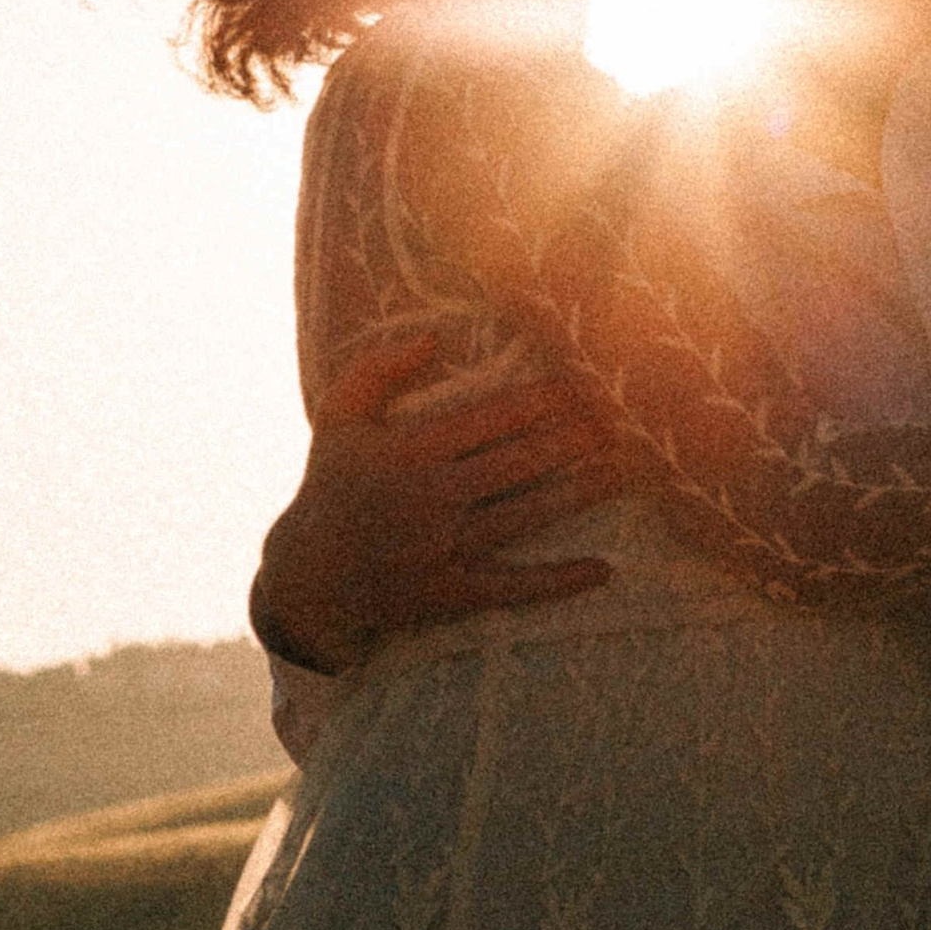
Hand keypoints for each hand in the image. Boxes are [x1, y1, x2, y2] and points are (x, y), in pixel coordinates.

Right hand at [252, 336, 623, 670]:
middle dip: (572, 441)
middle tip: (619, 423)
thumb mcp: (338, 419)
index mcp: (408, 451)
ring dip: (579, 494)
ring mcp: (443, 548)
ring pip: (525, 516)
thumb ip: (376, 370)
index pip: (488, 419)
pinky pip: (514, 586)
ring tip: (623, 472)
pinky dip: (559, 580)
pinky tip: (603, 570)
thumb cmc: (330, 487)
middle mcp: (430, 497)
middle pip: (517, 463)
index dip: (540, 401)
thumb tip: (432, 336)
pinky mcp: (452, 593)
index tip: (581, 387)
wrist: (307, 578)